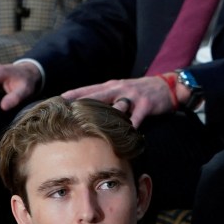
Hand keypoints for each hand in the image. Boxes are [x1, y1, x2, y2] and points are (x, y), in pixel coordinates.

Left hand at [62, 76, 178, 127]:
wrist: (168, 86)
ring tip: (89, 128)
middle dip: (80, 103)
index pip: (88, 89)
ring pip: (115, 107)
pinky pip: (136, 118)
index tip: (55, 101)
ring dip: (104, 118)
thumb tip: (86, 110)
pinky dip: (129, 127)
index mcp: (111, 86)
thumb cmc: (140, 92)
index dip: (72, 95)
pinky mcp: (146, 104)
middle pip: (96, 96)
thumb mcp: (120, 90)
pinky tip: (122, 137)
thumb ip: (105, 99)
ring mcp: (132, 96)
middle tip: (65, 113)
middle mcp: (119, 88)